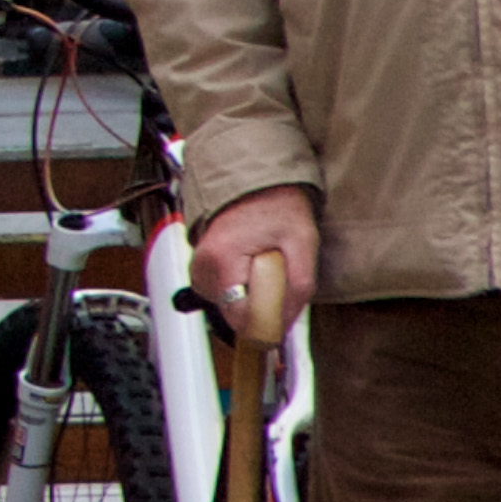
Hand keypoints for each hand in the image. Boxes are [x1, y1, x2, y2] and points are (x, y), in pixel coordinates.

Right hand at [186, 189, 317, 346]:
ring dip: (251, 296)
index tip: (285, 302)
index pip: (242, 318)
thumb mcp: (303, 243)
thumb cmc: (277, 202)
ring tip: (263, 266)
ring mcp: (197, 266)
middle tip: (276, 273)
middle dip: (261, 304)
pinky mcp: (200, 267)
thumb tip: (285, 323)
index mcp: (221, 260)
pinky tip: (251, 265)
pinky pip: (221, 294)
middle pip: (233, 314)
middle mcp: (201, 266)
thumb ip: (298, 289)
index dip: (270, 317)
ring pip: (227, 306)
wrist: (256, 178)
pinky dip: (240, 287)